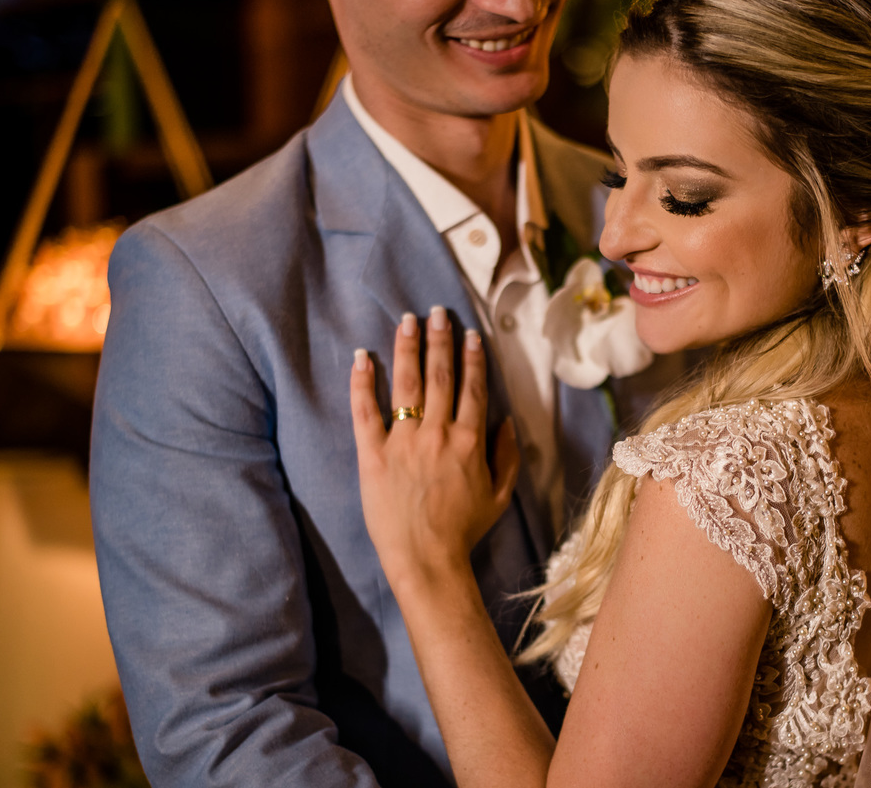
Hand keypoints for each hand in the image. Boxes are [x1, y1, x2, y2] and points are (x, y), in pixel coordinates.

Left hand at [350, 306, 519, 589]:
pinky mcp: (372, 454)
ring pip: (406, 384)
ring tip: (408, 321)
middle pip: (440, 376)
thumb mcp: (499, 495)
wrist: (426, 558)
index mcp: (469, 441)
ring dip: (407, 349)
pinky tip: (362, 357)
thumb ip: (506, 456)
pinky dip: (362, 383)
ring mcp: (403, 441)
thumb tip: (508, 420)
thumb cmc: (464, 530)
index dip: (471, 358)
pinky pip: (365, 412)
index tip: (469, 334)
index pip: (472, 388)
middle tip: (437, 312)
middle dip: (440, 340)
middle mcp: (437, 433)